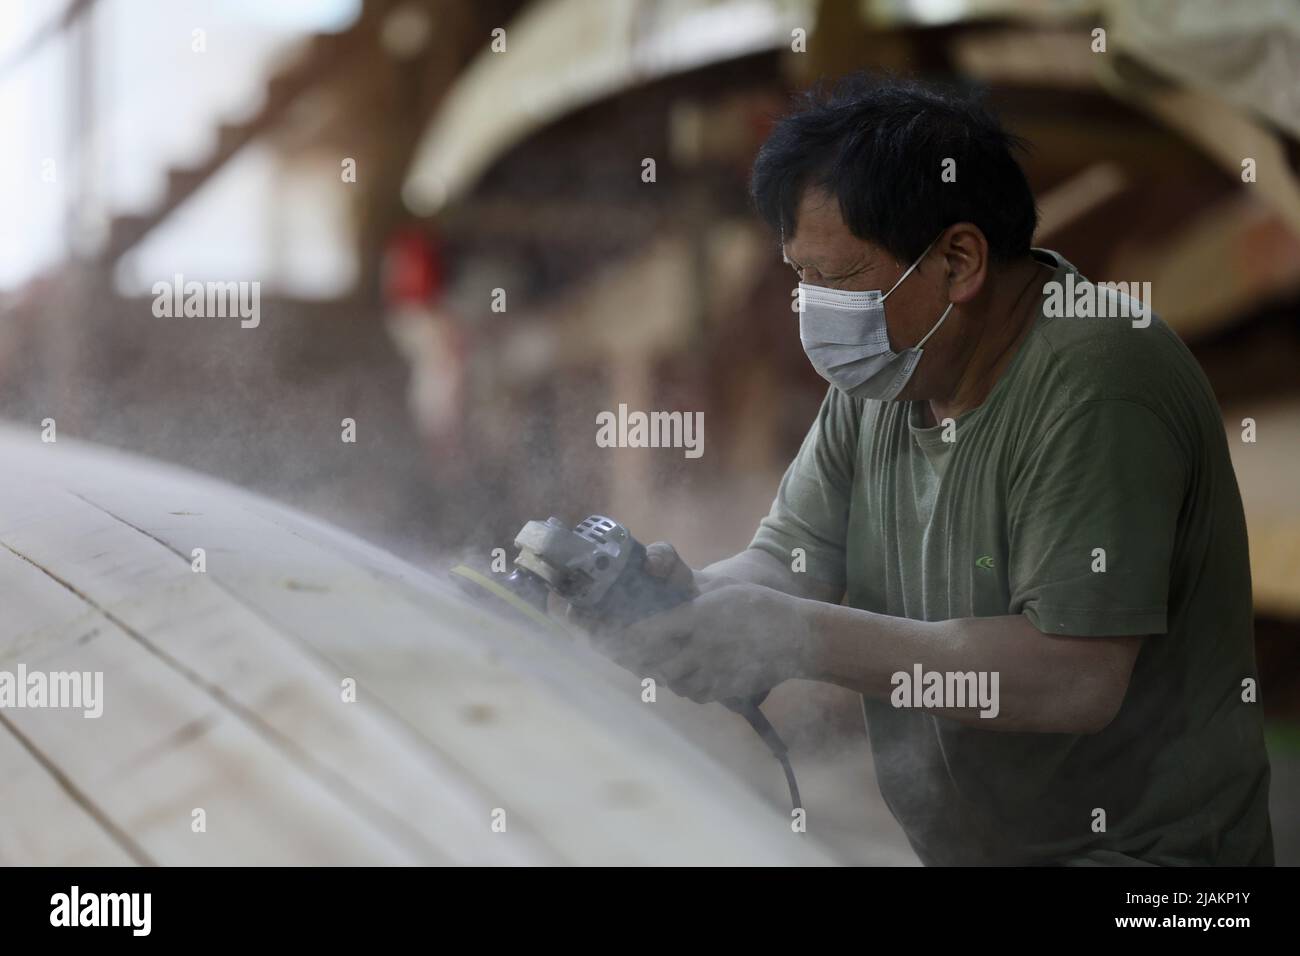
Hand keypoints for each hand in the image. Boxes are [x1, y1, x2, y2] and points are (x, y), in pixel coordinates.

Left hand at [603, 578, 809, 704]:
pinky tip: (686, 672)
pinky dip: (684, 685)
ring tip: (655, 660)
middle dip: (637, 659)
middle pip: (652, 664)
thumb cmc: (755, 604)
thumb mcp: (717, 591)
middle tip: (624, 651)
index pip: (646, 634)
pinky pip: (692, 693)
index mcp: (696, 619)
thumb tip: (651, 602)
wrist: (795, 636)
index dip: (623, 639)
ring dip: (660, 672)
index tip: (607, 636)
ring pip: (670, 681)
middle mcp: (700, 649)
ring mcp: (712, 673)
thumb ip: (684, 601)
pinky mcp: (723, 690)